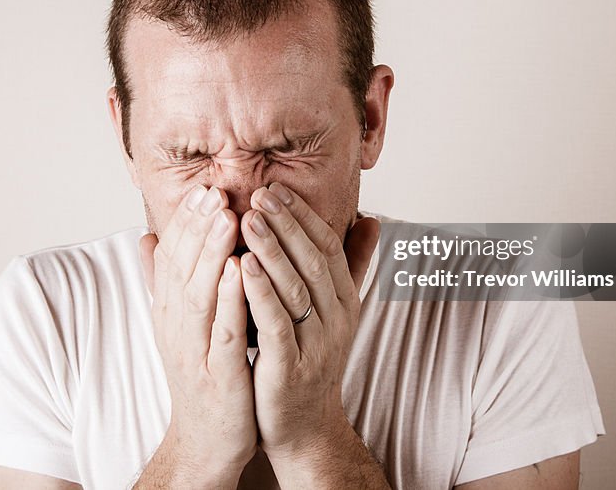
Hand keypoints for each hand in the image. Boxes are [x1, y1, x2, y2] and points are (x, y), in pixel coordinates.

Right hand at [138, 185, 256, 485]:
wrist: (207, 440)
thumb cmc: (202, 374)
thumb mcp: (182, 324)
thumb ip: (168, 281)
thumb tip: (146, 237)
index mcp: (171, 309)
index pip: (174, 255)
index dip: (188, 220)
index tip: (204, 186)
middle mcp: (176, 325)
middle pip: (182, 266)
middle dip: (198, 225)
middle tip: (214, 189)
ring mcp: (195, 350)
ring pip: (199, 293)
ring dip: (211, 253)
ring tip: (227, 217)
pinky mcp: (218, 374)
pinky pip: (223, 331)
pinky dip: (230, 299)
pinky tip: (241, 271)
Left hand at [238, 183, 378, 462]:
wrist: (303, 428)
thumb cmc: (310, 361)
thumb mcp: (335, 312)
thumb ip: (352, 266)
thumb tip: (372, 219)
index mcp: (345, 302)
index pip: (329, 247)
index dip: (304, 216)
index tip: (276, 187)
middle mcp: (337, 321)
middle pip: (314, 261)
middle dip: (287, 224)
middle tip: (259, 192)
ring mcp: (316, 346)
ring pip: (296, 288)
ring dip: (272, 249)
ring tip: (247, 219)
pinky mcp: (290, 370)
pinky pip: (277, 324)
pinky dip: (261, 293)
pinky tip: (243, 267)